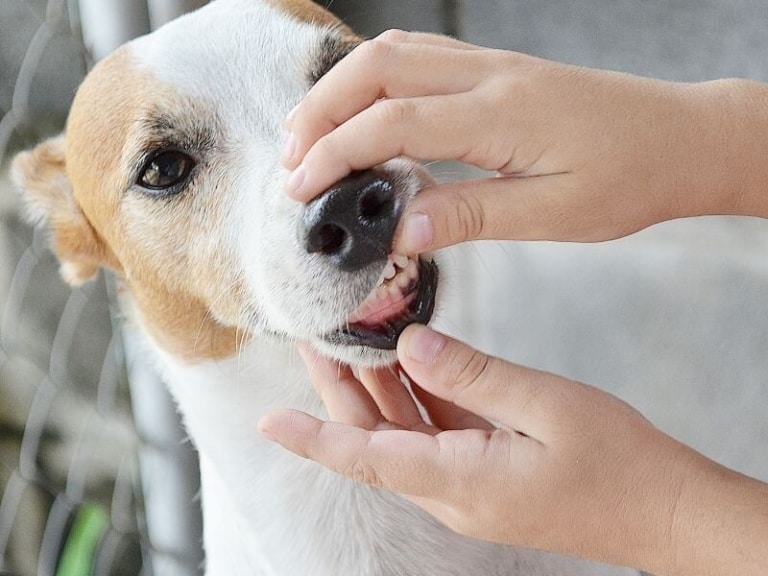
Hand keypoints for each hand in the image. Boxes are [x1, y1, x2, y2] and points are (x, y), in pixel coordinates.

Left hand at [259, 325, 767, 574]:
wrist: (663, 509)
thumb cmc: (617, 463)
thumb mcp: (545, 406)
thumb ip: (472, 374)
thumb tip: (412, 344)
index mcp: (459, 480)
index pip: (365, 458)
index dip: (313, 438)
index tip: (269, 420)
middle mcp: (452, 490)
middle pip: (374, 439)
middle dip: (339, 390)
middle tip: (315, 338)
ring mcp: (468, 484)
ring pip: (402, 433)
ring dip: (376, 389)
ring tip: (352, 340)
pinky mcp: (486, 472)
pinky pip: (436, 432)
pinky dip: (418, 396)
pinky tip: (410, 359)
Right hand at [282, 31, 767, 252]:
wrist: (679, 138)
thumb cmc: (628, 177)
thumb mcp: (553, 213)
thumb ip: (472, 214)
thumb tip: (403, 227)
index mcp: (500, 115)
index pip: (392, 124)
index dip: (335, 153)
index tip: (300, 188)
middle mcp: (488, 77)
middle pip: (377, 71)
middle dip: (320, 112)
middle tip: (289, 160)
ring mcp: (491, 65)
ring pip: (393, 54)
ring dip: (341, 89)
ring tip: (309, 134)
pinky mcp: (496, 69)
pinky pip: (420, 55)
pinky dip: (375, 77)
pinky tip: (364, 106)